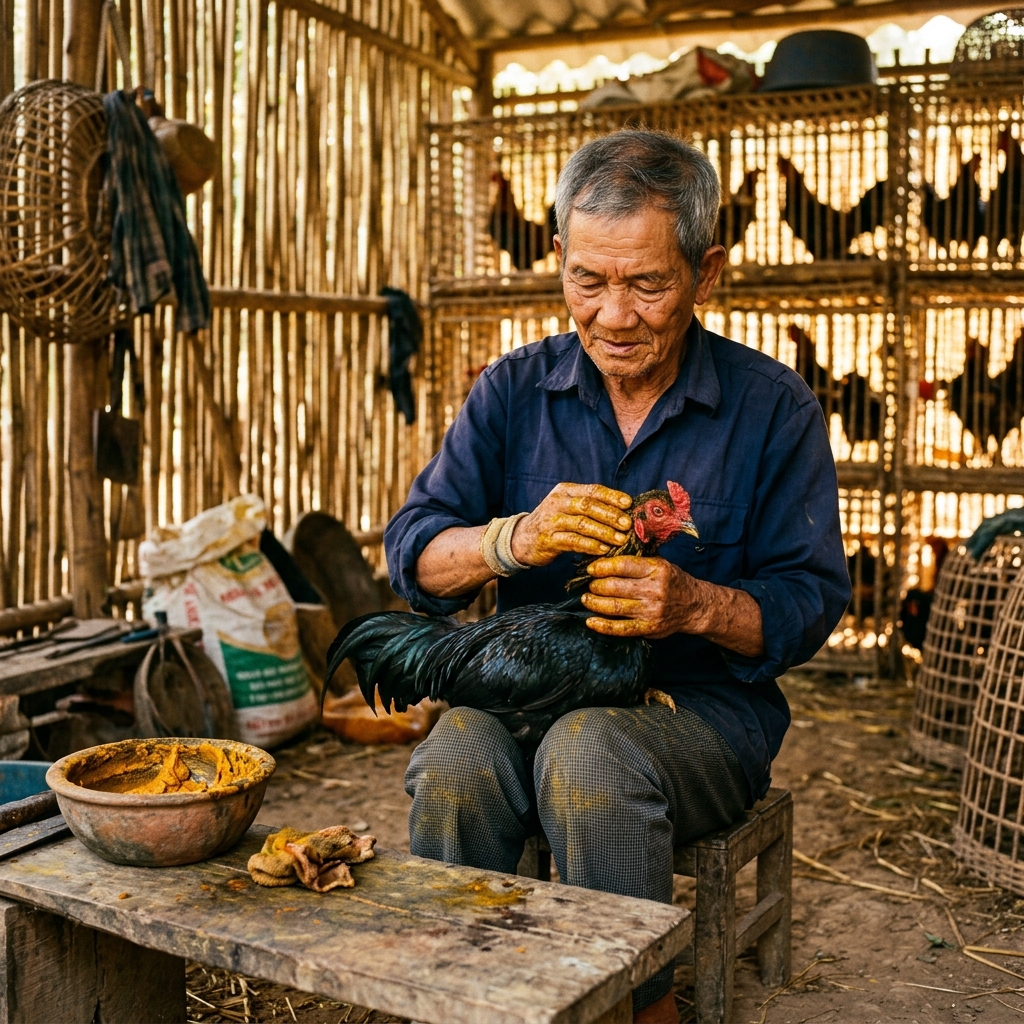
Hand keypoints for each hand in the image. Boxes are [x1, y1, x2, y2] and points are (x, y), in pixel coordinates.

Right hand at [510, 483, 632, 567]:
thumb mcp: (567, 507)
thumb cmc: (553, 522)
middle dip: (610, 515)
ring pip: (582, 524)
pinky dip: (590, 546)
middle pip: (588, 506)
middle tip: (627, 524)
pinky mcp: (548, 540)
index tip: (629, 504)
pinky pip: (573, 541)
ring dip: (604, 532)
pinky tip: (603, 550)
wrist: (521, 539)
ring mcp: (551, 521)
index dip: (612, 496)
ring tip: (620, 539)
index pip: (592, 490)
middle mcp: (557, 503)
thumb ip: (589, 506)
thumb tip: (623, 510)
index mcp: (565, 491)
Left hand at [581, 556, 704, 638]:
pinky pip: (621, 629)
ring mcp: (651, 610)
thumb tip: (606, 553)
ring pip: (614, 607)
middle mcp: (654, 590)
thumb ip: (637, 560)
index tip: (591, 568)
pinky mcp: (649, 628)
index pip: (622, 565)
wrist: (695, 605)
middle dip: (596, 585)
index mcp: (657, 569)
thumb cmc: (672, 581)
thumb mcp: (660, 563)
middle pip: (614, 586)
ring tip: (586, 599)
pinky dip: (603, 626)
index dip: (602, 566)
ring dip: (595, 603)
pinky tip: (590, 621)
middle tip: (589, 584)